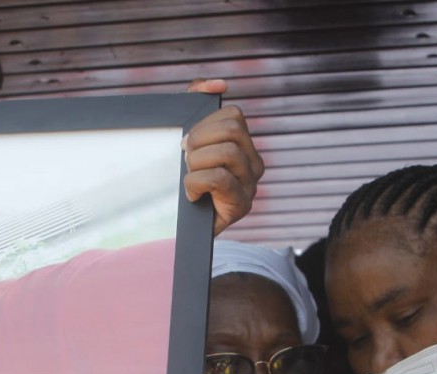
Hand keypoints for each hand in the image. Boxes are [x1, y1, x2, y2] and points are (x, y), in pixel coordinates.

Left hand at [183, 78, 263, 235]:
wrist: (182, 227)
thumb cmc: (184, 181)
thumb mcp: (188, 138)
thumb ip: (197, 102)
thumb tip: (216, 83)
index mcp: (244, 145)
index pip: (232, 115)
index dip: (204, 124)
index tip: (187, 144)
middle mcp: (254, 163)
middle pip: (231, 130)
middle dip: (199, 142)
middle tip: (186, 162)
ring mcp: (250, 184)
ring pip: (226, 152)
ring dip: (196, 164)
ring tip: (189, 179)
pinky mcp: (241, 205)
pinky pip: (218, 178)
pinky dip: (196, 183)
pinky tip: (192, 195)